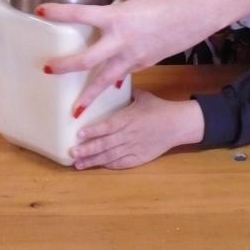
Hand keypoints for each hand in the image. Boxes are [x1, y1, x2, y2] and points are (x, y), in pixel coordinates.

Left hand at [38, 0, 210, 110]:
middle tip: (46, 69)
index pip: (80, 14)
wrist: (194, 16)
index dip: (58, 12)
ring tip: (74, 111)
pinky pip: (122, 75)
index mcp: (115, 17)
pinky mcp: (142, 65)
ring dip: (88, 96)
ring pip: (104, 80)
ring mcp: (131, 57)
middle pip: (86, 59)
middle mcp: (119, 40)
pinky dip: (112, 82)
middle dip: (64, 66)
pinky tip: (106, 89)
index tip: (40, 11)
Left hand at [71, 90, 204, 168]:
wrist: (178, 124)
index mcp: (129, 118)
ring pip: (111, 156)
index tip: (78, 135)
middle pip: (106, 144)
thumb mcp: (141, 96)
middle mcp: (129, 134)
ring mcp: (134, 148)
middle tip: (72, 153)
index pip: (108, 126)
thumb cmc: (158, 108)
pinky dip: (109, 165)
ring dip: (93, 161)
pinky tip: (97, 166)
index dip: (93, 131)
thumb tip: (108, 82)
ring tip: (78, 164)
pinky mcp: (140, 158)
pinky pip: (122, 163)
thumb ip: (124, 93)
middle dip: (88, 149)